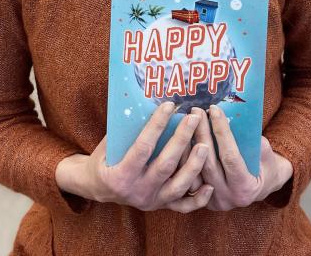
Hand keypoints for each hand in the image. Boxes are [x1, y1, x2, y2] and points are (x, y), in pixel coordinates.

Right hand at [55, 101, 213, 212]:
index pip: (143, 147)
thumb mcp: (108, 145)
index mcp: (121, 175)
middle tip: (194, 118)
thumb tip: (148, 103)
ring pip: (178, 186)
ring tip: (206, 145)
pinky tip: (210, 185)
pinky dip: (199, 199)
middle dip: (182, 139)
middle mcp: (137, 191)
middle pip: (165, 165)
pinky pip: (183, 207)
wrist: (99, 189)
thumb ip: (127, 131)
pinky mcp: (161, 206)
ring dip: (194, 166)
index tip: (169, 106)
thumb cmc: (104, 159)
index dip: (157, 126)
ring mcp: (151, 201)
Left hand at [190, 105, 292, 210]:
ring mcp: (212, 202)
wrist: (260, 188)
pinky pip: (188, 178)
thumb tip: (232, 118)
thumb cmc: (265, 164)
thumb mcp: (266, 152)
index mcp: (246, 187)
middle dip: (202, 133)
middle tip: (196, 110)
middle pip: (209, 162)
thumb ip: (252, 141)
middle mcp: (228, 198)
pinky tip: (179, 138)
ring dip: (187, 144)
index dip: (222, 132)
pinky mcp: (201, 201)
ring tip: (184, 121)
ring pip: (194, 172)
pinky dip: (183, 158)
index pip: (230, 157)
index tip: (214, 109)